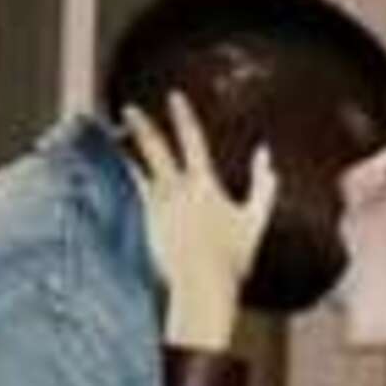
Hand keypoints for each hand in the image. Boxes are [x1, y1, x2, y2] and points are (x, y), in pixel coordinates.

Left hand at [121, 91, 277, 348]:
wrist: (201, 289)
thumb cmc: (233, 260)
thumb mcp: (256, 219)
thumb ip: (263, 184)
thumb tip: (266, 154)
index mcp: (204, 184)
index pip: (192, 140)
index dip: (183, 116)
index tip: (174, 97)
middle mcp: (177, 191)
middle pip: (155, 149)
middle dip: (142, 126)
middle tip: (128, 109)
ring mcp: (159, 209)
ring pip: (140, 171)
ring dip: (130, 153)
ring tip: (119, 139)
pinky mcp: (147, 226)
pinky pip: (137, 196)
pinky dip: (131, 180)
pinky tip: (123, 172)